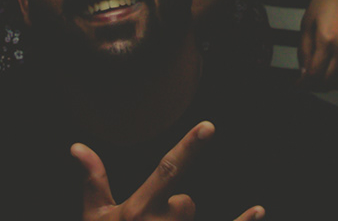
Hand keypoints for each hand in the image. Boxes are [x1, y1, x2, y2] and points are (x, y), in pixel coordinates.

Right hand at [74, 122, 262, 220]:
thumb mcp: (95, 218)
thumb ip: (93, 181)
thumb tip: (79, 147)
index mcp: (138, 212)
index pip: (167, 171)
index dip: (188, 147)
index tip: (208, 127)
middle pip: (184, 202)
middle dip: (173, 207)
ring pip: (190, 217)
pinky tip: (258, 210)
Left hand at [298, 0, 337, 87]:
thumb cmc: (326, 0)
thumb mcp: (307, 22)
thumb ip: (304, 48)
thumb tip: (304, 70)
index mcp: (325, 39)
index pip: (314, 73)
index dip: (304, 83)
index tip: (299, 84)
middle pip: (328, 80)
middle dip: (315, 85)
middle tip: (309, 82)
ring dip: (332, 84)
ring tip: (324, 80)